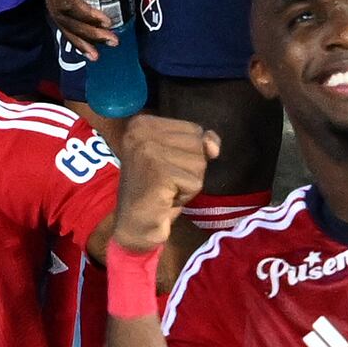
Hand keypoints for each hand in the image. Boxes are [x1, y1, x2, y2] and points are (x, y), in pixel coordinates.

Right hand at [108, 108, 215, 256]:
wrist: (134, 223)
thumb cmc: (156, 190)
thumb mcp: (178, 158)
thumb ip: (199, 144)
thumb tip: (212, 145)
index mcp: (143, 122)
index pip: (194, 130)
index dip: (187, 154)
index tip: (164, 167)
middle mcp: (141, 131)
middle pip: (197, 144)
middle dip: (189, 168)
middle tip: (165, 180)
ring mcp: (148, 150)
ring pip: (199, 163)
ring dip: (188, 182)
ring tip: (165, 189)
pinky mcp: (158, 171)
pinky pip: (195, 182)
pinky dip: (186, 195)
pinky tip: (166, 198)